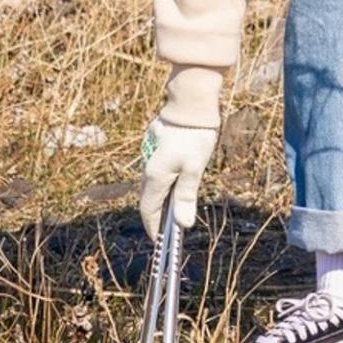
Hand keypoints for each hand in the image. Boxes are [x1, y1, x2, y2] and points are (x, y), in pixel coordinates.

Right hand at [139, 117, 217, 239]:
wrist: (190, 101)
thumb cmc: (194, 135)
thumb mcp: (194, 168)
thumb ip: (186, 196)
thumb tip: (183, 224)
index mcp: (155, 176)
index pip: (149, 209)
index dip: (153, 227)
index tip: (159, 241)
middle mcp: (148, 167)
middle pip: (148, 198)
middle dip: (157, 216)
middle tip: (168, 230)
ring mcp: (151, 156)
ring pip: (152, 185)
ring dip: (161, 199)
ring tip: (174, 211)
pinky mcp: (156, 147)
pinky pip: (157, 172)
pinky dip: (164, 184)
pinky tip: (176, 185)